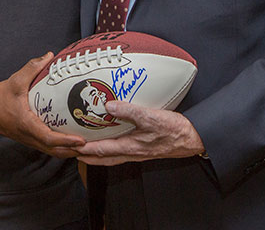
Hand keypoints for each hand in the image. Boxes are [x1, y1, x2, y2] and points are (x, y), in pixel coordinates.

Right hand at [0, 52, 85, 157]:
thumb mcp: (15, 81)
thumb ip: (32, 68)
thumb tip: (49, 56)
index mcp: (27, 125)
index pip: (49, 138)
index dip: (66, 141)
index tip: (80, 140)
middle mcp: (30, 136)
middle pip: (54, 151)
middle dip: (72, 150)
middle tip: (90, 145)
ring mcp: (30, 140)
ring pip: (52, 151)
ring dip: (68, 150)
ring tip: (84, 144)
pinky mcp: (30, 139)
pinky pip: (47, 147)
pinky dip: (60, 147)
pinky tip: (70, 139)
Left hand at [74, 100, 204, 165]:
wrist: (192, 138)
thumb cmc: (173, 130)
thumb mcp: (150, 117)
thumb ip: (129, 111)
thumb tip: (109, 105)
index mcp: (131, 147)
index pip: (102, 151)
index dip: (85, 149)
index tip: (72, 146)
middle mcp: (132, 153)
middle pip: (104, 159)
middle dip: (88, 157)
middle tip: (73, 153)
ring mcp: (138, 153)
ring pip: (112, 157)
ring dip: (98, 154)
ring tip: (87, 150)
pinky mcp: (144, 149)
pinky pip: (122, 152)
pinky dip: (111, 149)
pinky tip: (112, 141)